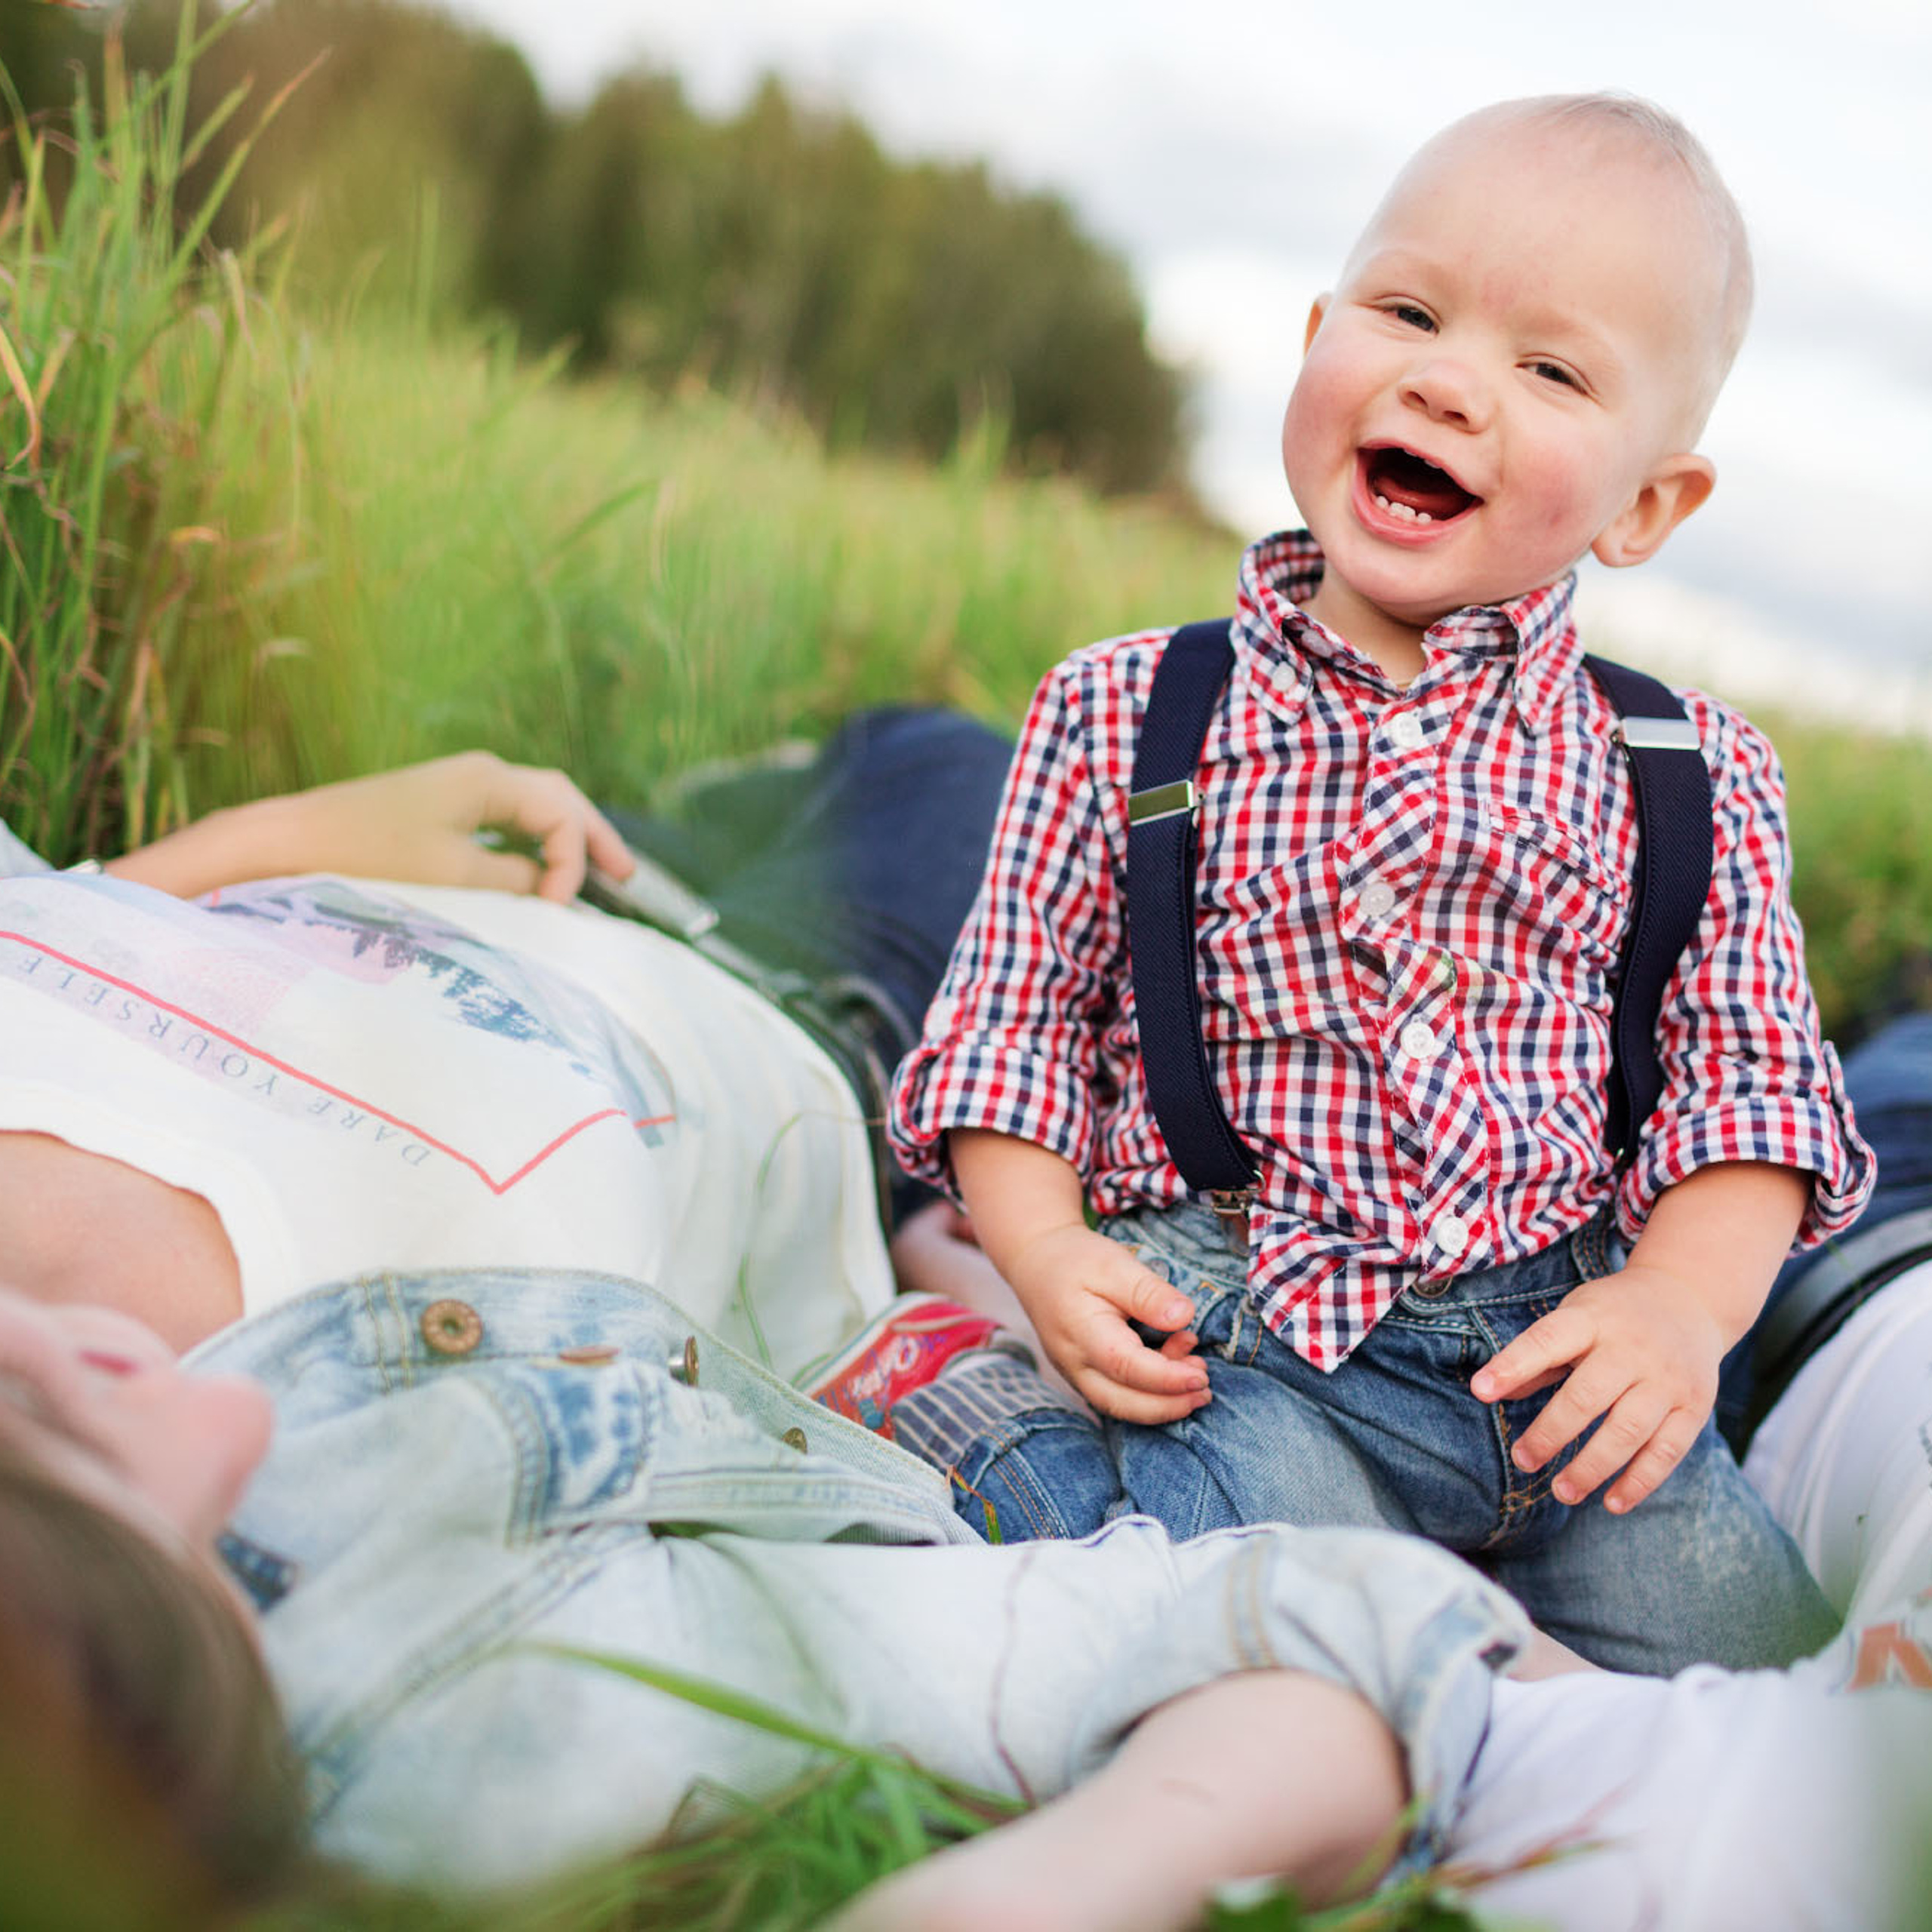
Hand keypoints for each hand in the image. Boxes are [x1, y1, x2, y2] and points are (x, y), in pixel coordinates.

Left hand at [275, 752, 634, 902]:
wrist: (292, 842)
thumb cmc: (370, 856)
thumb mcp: (453, 876)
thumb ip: (513, 881)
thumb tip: (547, 889)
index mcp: (489, 779)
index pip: (561, 815)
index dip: (574, 861)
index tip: (559, 908)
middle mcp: (480, 774)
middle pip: (559, 799)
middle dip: (595, 837)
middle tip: (627, 877)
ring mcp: (458, 788)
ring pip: (535, 807)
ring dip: (568, 840)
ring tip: (599, 873)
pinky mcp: (438, 808)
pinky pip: (508, 819)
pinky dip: (536, 843)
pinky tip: (540, 869)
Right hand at [1002, 1221, 1210, 1422]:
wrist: (1037, 1262)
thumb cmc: (1076, 1260)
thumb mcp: (1114, 1263)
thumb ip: (1148, 1292)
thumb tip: (1183, 1317)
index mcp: (1081, 1332)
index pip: (1126, 1367)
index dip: (1167, 1379)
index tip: (1201, 1376)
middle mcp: (1074, 1362)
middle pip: (1122, 1402)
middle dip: (1168, 1406)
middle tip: (1205, 1390)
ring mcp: (1075, 1373)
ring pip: (1119, 1405)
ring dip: (1161, 1403)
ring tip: (1197, 1374)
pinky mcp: (1083, 1374)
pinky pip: (1115, 1395)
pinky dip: (1147, 1393)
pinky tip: (1174, 1367)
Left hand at [1467, 1265, 1723, 1513]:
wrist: (1687, 1299)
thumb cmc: (1614, 1315)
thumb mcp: (1574, 1316)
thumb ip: (1536, 1355)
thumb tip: (1489, 1391)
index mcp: (1592, 1319)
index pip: (1547, 1341)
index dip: (1512, 1366)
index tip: (1479, 1391)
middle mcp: (1632, 1348)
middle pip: (1587, 1397)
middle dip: (1551, 1434)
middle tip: (1524, 1461)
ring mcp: (1667, 1379)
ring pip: (1627, 1432)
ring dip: (1591, 1468)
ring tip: (1561, 1492)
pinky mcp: (1693, 1407)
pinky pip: (1666, 1452)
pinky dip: (1638, 1482)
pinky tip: (1612, 1503)